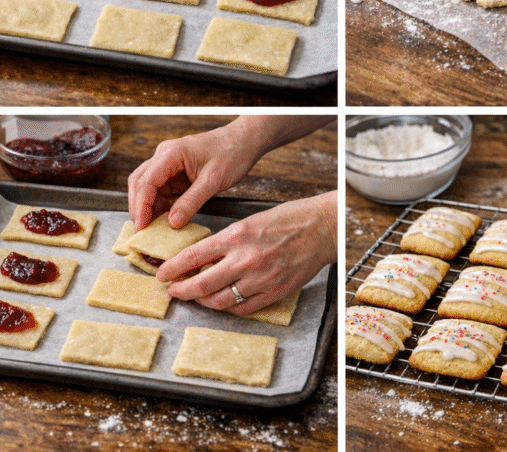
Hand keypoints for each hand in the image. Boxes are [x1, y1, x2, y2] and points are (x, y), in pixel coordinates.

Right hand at [128, 116, 334, 230]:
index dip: (140, 207)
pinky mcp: (176, 173)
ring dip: (149, 209)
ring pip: (148, 189)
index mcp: (170, 154)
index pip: (145, 182)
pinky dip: (160, 206)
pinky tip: (165, 221)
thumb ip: (191, 202)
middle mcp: (164, 157)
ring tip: (154, 231)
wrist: (244, 142)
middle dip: (139, 209)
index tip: (141, 228)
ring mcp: (169, 165)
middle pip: (140, 184)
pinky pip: (161, 191)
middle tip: (143, 233)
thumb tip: (172, 223)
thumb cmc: (231, 153)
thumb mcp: (213, 180)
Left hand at [155, 192, 336, 315]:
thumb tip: (202, 257)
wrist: (320, 227)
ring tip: (196, 298)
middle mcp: (245, 259)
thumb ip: (227, 241)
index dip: (173, 269)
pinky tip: (224, 302)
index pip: (194, 257)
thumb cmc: (288, 219)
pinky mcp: (274, 292)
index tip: (163, 274)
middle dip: (182, 291)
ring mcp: (260, 279)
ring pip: (220, 301)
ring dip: (203, 302)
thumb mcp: (250, 221)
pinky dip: (229, 308)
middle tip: (173, 290)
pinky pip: (242, 309)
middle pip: (202, 285)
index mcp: (237, 235)